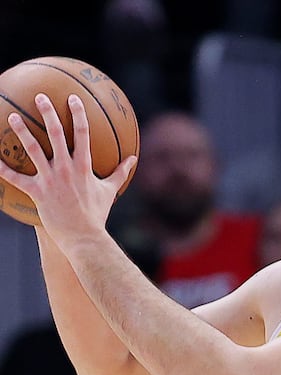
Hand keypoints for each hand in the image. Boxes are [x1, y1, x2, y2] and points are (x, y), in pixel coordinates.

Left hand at [0, 94, 135, 244]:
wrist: (84, 237)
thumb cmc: (97, 214)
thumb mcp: (110, 191)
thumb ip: (120, 172)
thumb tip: (133, 159)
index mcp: (84, 167)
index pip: (83, 134)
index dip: (78, 114)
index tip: (73, 98)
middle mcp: (66, 169)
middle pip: (56, 134)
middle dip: (48, 113)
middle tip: (40, 97)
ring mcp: (50, 180)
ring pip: (33, 149)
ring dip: (22, 131)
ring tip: (14, 116)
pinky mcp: (37, 192)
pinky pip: (16, 178)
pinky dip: (3, 168)